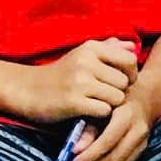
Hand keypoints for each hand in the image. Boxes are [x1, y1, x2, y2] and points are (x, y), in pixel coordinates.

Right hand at [13, 39, 138, 125]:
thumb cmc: (61, 74)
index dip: (131, 74)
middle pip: (125, 82)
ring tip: (96, 102)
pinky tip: (88, 111)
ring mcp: (79, 81)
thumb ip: (108, 49)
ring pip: (117, 97)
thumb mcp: (82, 55)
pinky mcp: (73, 101)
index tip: (119, 82)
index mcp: (91, 48)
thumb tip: (133, 46)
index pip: (130, 60)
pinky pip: (104, 110)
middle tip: (104, 96)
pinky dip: (100, 114)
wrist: (27, 90)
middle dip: (119, 92)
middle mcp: (86, 61)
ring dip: (110, 104)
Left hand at [69, 93, 155, 160]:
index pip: (108, 141)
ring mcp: (141, 145)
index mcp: (127, 116)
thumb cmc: (114, 102)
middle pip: (114, 160)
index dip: (90, 155)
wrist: (143, 100)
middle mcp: (138, 132)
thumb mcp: (99, 109)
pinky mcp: (139, 154)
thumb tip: (75, 150)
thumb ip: (88, 129)